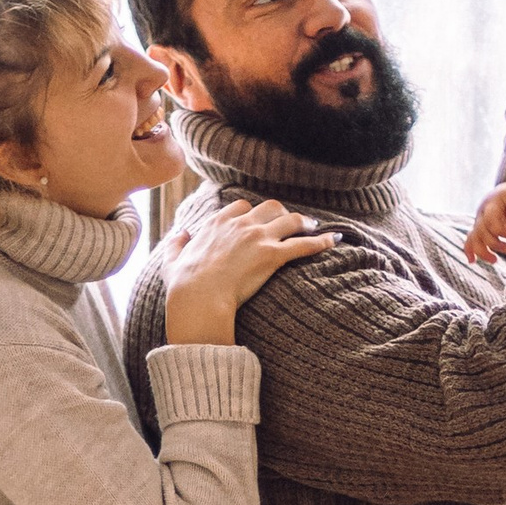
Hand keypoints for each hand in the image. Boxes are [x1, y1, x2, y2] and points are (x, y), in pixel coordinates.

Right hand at [162, 198, 335, 347]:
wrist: (198, 297)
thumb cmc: (183, 284)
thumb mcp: (171, 260)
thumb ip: (175, 244)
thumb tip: (180, 234)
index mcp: (217, 223)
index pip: (241, 206)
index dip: (253, 212)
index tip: (259, 219)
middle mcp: (240, 225)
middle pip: (269, 207)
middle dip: (282, 213)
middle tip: (291, 222)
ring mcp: (258, 238)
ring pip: (290, 220)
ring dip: (304, 222)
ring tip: (314, 227)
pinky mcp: (272, 255)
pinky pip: (304, 243)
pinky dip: (322, 241)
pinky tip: (334, 241)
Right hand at [467, 182, 505, 266]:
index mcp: (492, 203)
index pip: (491, 220)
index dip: (501, 231)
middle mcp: (482, 212)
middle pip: (481, 231)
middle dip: (493, 243)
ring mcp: (479, 220)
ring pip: (474, 237)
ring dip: (482, 251)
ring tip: (494, 260)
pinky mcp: (480, 227)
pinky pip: (470, 239)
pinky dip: (470, 250)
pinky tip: (472, 261)